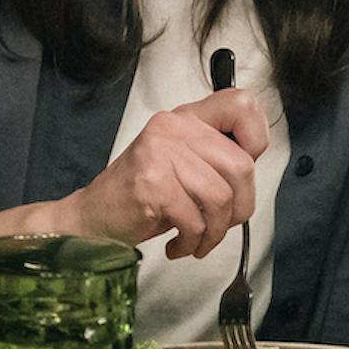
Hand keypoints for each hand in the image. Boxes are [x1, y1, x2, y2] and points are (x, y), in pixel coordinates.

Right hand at [62, 90, 269, 259]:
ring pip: (221, 197)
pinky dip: (193, 242)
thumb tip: (252, 169)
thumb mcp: (182, 165)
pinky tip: (178, 244)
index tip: (247, 163)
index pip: (241, 104)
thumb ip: (215, 157)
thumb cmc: (141, 195)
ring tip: (197, 239)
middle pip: (240, 165)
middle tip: (221, 224)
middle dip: (240, 208)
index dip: (256, 136)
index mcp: (185, 118)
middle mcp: (172, 127)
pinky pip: (195, 220)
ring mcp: (160, 152)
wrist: (93, 216)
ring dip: (214, 232)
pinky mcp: (152, 183)